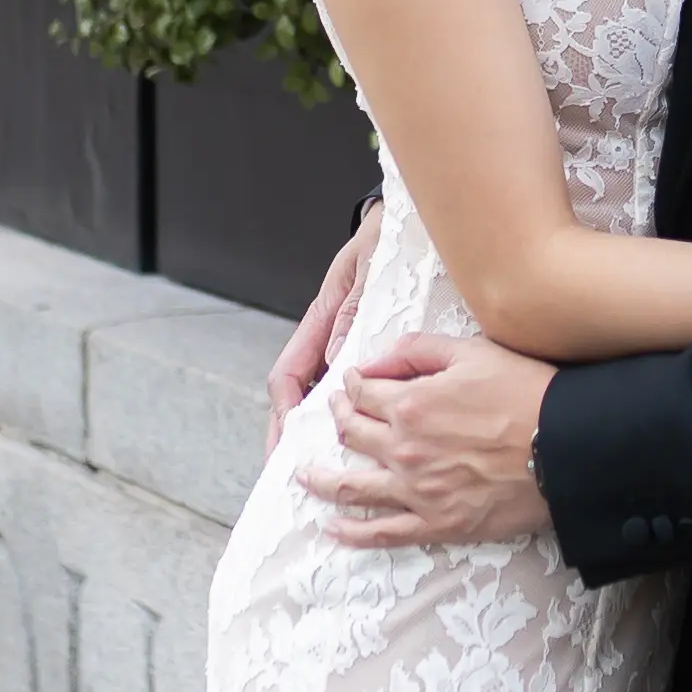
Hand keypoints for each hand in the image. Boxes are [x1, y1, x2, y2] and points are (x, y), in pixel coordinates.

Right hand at [266, 204, 381, 449]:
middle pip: (298, 395)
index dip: (284, 411)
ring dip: (319, 431)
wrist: (407, 219)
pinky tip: (364, 442)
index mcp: (320, 319)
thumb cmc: (384, 239)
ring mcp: (347, 346)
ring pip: (323, 397)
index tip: (287, 439)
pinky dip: (355, 416)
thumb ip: (352, 311)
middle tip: (288, 472)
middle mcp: (329, 338)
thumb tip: (337, 360)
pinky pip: (358, 390)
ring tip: (323, 470)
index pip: (288, 374)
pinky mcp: (372, 352)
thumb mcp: (367, 270)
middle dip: (290, 434)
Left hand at [304, 335, 553, 548]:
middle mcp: (403, 449)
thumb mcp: (472, 352)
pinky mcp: (435, 524)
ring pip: (351, 486)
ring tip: (303, 475)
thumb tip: (373, 362)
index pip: (362, 392)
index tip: (352, 383)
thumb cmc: (526, 394)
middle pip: (352, 433)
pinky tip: (332, 528)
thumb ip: (416, 350)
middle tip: (334, 414)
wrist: (566, 449)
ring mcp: (416, 491)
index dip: (352, 384)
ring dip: (320, 479)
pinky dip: (350, 532)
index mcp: (410, 404)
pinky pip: (381, 532)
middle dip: (337, 418)